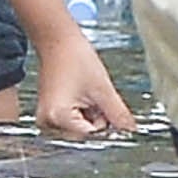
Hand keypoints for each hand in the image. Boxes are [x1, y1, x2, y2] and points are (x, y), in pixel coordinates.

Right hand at [32, 20, 136, 138]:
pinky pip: (73, 123)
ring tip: (85, 94)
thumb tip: (131, 131)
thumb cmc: (76, 58)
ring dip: (90, 116)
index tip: (110, 110)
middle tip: (93, 96)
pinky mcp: (49, 115)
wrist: (58, 42)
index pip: (91, 135)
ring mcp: (46, 120)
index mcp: (57, 117)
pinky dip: (82, 113)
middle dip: (96, 120)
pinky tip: (80, 96)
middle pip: (84, 135)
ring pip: (81, 130)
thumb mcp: (103, 89)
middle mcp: (47, 123)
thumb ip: (118, 114)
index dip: (106, 124)